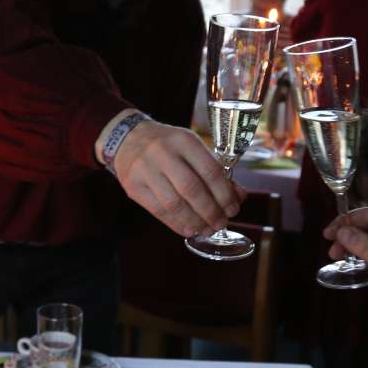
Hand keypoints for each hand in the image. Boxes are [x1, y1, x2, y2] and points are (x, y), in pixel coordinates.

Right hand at [112, 120, 243, 236]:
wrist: (129, 138)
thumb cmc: (168, 146)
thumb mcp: (192, 148)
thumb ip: (215, 170)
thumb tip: (238, 196)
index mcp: (184, 140)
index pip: (210, 170)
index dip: (225, 194)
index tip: (233, 209)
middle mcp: (163, 153)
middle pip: (192, 189)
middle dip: (211, 211)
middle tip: (221, 223)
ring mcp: (145, 170)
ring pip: (174, 204)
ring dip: (195, 221)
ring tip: (207, 229)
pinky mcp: (133, 186)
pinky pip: (158, 211)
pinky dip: (177, 224)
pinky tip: (189, 229)